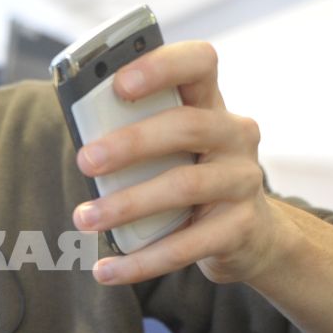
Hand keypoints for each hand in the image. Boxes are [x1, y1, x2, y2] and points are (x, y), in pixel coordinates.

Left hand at [69, 40, 295, 286]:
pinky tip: (106, 270)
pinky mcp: (240, 228)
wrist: (249, 235)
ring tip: (85, 219)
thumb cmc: (190, 176)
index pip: (199, 62)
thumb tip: (82, 141)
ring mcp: (243, 181)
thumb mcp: (169, 149)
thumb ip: (135, 133)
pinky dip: (141, 261)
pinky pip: (187, 246)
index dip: (161, 66)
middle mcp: (235, 135)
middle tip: (85, 161)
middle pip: (186, 126)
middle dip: (131, 143)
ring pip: (184, 185)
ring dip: (127, 204)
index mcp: (211, 104)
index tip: (118, 82)